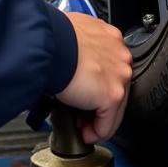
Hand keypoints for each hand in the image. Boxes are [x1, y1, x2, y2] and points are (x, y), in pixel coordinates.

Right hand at [56, 12, 132, 142]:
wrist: (47, 43)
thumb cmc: (51, 36)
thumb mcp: (71, 33)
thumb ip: (78, 46)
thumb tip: (69, 60)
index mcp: (110, 37)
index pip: (110, 68)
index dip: (96, 85)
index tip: (84, 93)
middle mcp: (120, 55)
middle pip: (114, 88)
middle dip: (97, 103)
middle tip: (80, 113)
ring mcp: (119, 75)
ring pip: (114, 108)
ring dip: (97, 120)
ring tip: (80, 125)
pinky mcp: (113, 95)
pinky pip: (107, 123)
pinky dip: (96, 132)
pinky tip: (83, 133)